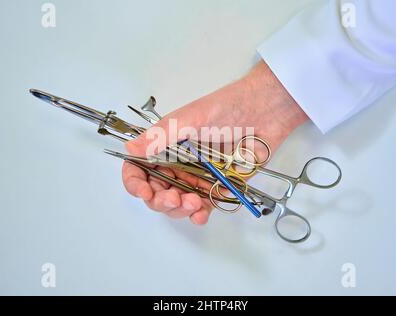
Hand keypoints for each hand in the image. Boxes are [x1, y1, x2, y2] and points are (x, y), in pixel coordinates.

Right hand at [123, 60, 308, 224]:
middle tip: (173, 198)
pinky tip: (201, 214)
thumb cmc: (227, 107)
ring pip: (178, 203)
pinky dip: (199, 214)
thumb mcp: (190, 118)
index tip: (143, 191)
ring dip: (180, 209)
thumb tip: (131, 149)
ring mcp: (196, 176)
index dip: (136, 182)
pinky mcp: (217, 186)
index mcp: (165, 145)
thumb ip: (161, 136)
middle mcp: (177, 163)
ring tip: (193, 202)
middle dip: (160, 200)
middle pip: (156, 191)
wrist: (263, 112)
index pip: (139, 168)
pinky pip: (203, 206)